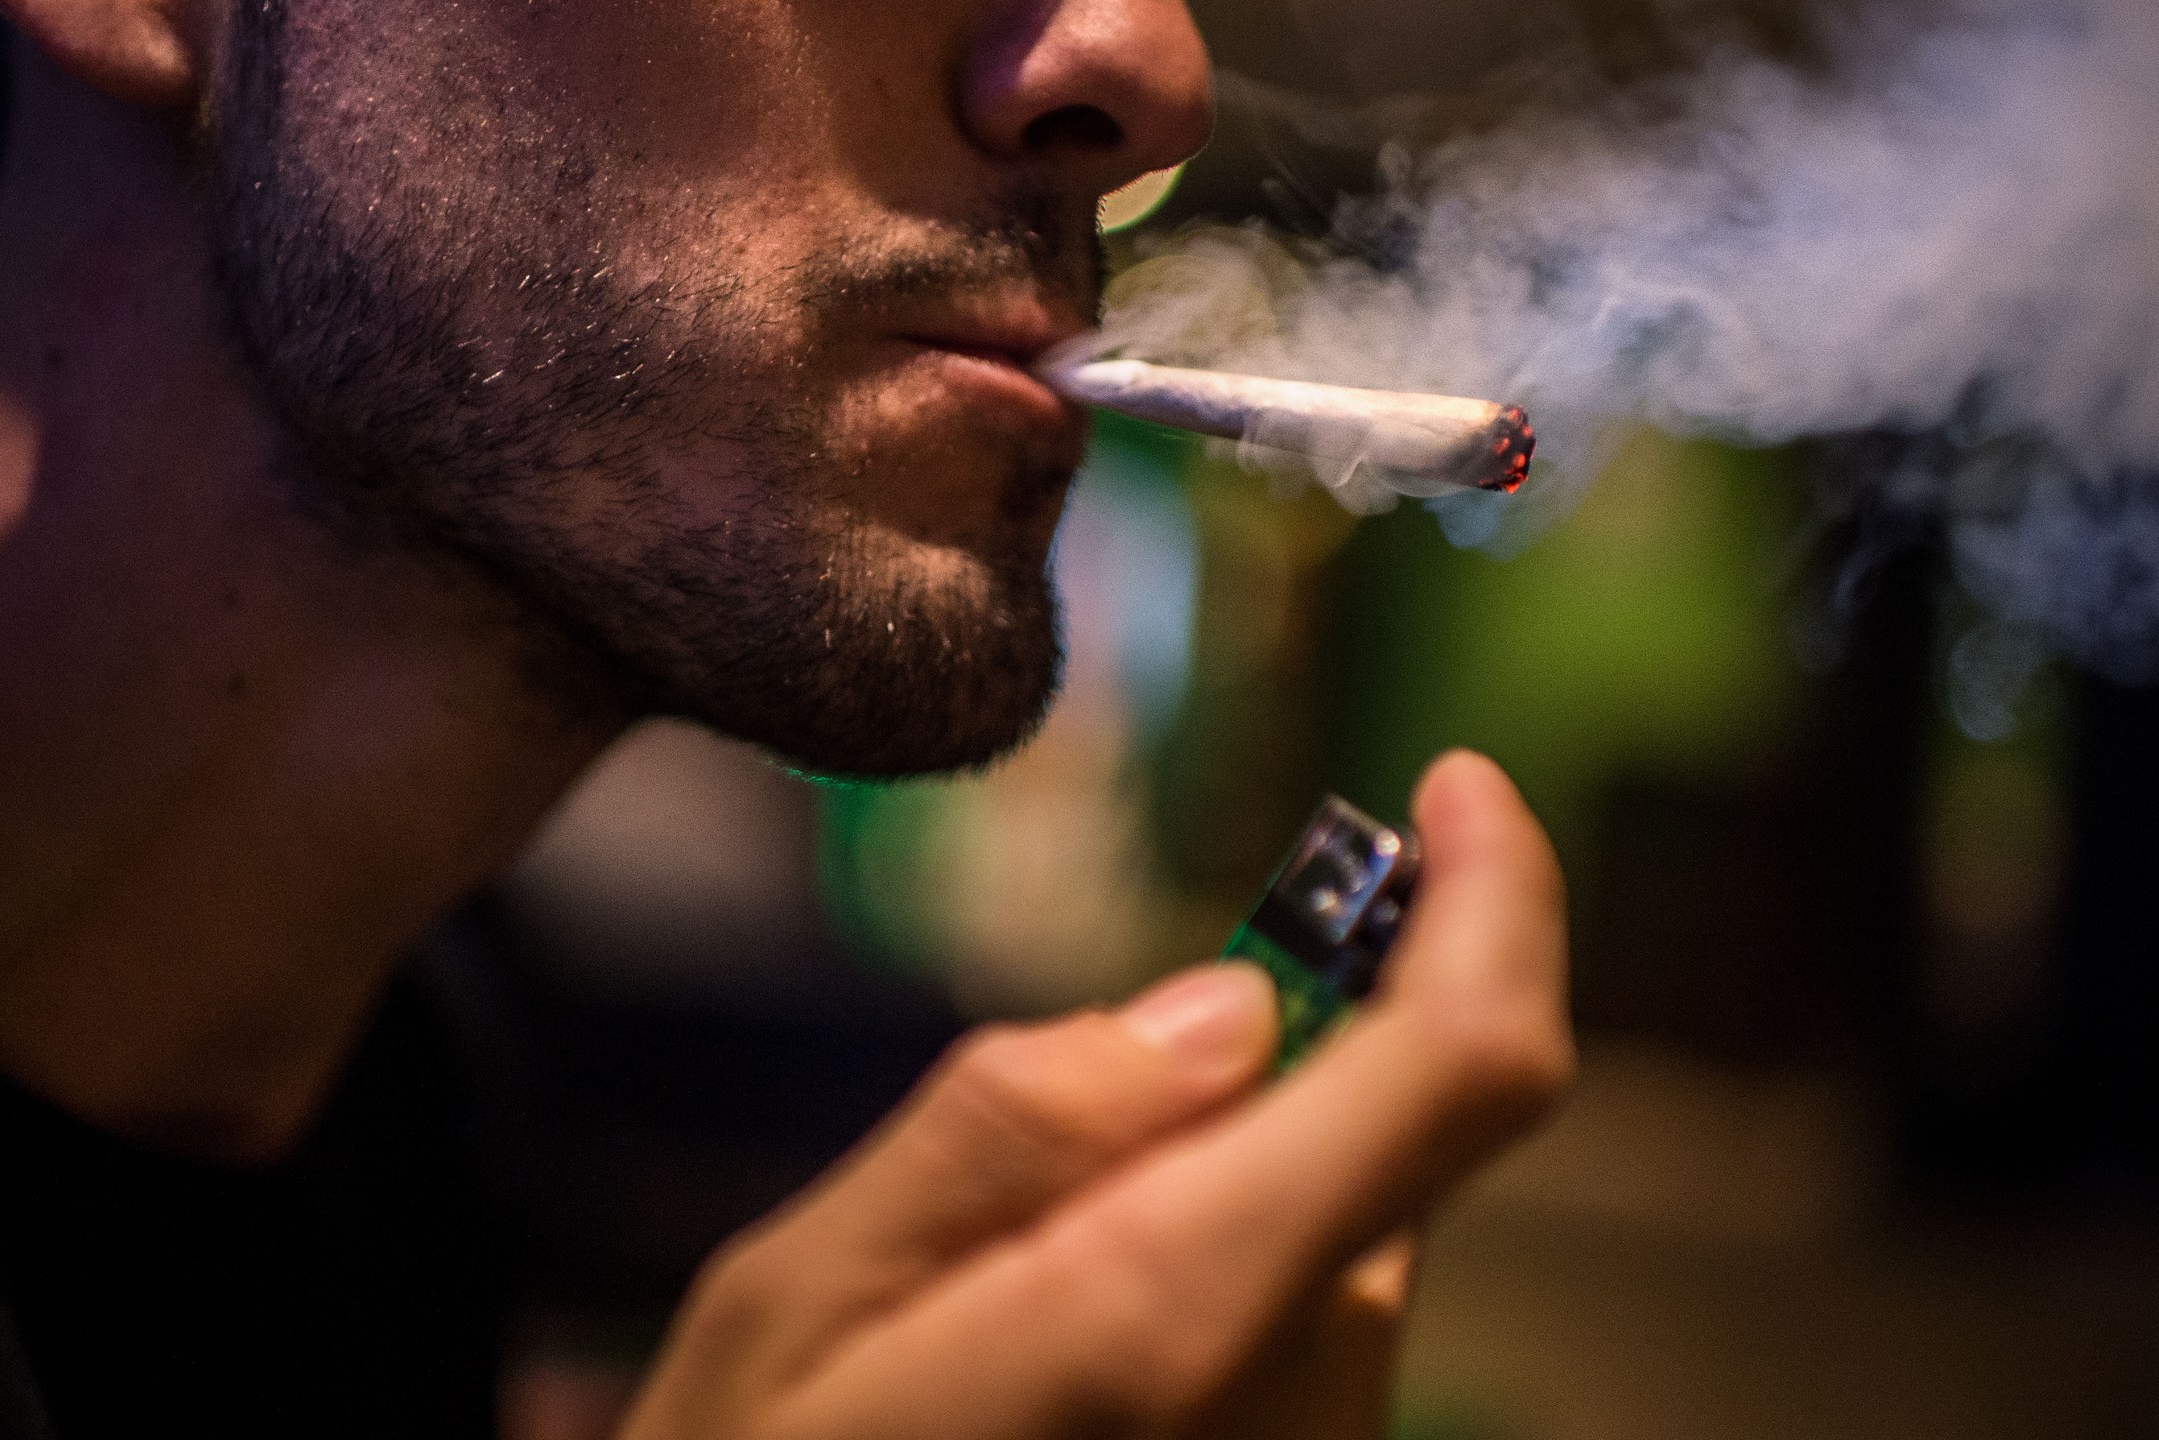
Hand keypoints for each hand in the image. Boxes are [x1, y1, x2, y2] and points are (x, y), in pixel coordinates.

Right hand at [622, 751, 1571, 1439]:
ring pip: (1338, 1231)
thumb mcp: (805, 1296)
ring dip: (1217, 1181)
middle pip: (1390, 1141)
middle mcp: (1300, 1400)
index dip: (1496, 903)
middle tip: (1058, 1109)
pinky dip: (1212, 1267)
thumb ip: (1017, 1129)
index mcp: (1176, 1309)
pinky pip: (1301, 1324)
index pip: (1459, 1071)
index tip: (1456, 790)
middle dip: (1273, 1058)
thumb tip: (1228, 1006)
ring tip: (996, 1285)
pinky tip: (1049, 1350)